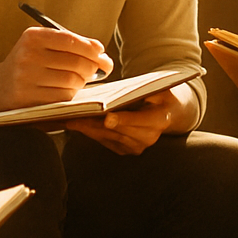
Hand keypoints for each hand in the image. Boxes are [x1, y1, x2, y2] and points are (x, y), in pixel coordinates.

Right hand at [0, 27, 113, 109]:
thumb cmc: (28, 62)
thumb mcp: (41, 45)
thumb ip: (70, 44)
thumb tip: (101, 52)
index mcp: (33, 37)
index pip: (71, 40)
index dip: (91, 48)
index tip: (101, 53)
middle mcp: (28, 55)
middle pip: (76, 62)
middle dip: (92, 67)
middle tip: (97, 69)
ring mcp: (27, 78)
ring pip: (73, 81)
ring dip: (82, 81)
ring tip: (79, 79)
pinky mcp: (29, 98)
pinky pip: (64, 96)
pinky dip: (72, 94)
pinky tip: (67, 89)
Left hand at [63, 89, 178, 155]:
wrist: (167, 113)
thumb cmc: (160, 95)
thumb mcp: (159, 86)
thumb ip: (147, 88)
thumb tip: (127, 89)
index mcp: (160, 119)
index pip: (140, 121)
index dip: (123, 120)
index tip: (107, 118)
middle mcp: (148, 137)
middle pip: (118, 131)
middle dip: (95, 123)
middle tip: (76, 116)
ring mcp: (137, 146)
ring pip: (108, 137)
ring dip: (88, 129)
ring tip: (70, 119)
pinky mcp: (126, 150)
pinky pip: (105, 141)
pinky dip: (91, 132)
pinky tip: (77, 124)